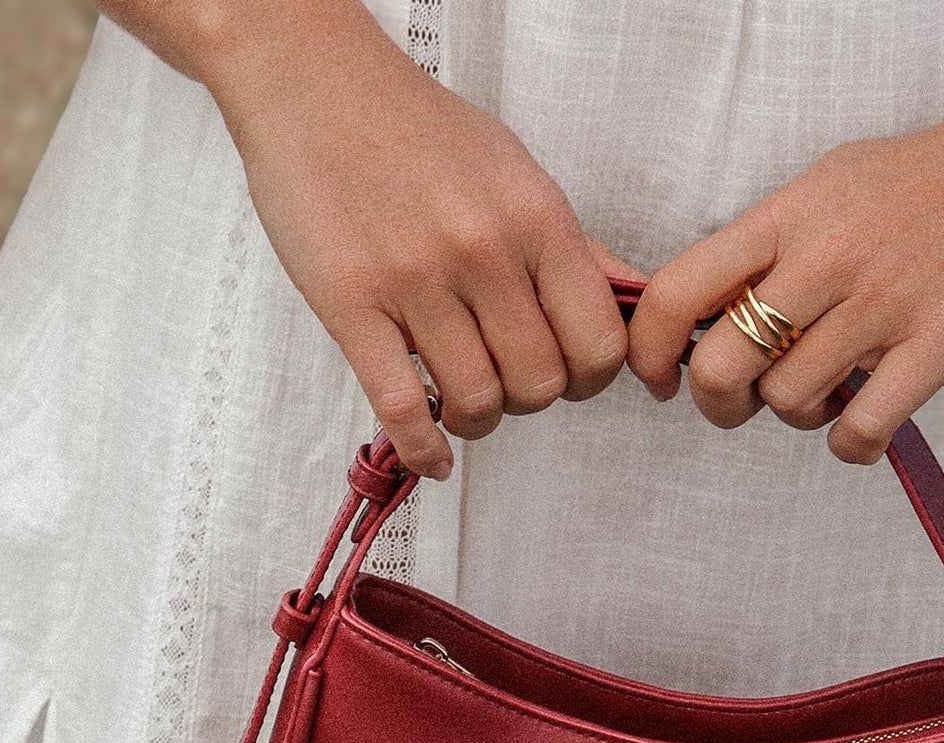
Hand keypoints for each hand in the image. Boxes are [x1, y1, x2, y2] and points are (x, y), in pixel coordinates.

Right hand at [205, 4, 640, 476]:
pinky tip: (432, 456)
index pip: (599, 344)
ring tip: (461, 403)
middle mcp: (483, 250)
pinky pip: (402, 408)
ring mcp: (416, 280)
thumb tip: (629, 301)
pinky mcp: (352, 305)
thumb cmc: (417, 132)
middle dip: (529, 402)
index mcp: (536, 218)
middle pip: (541, 385)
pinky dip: (424, 450)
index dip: (590, 379)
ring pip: (478, 403)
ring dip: (476, 422)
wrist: (313, 84)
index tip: (569, 378)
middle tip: (505, 384)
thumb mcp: (515, 172)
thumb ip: (570, 246)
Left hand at [626, 89, 943, 464]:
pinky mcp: (937, 346)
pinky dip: (852, 444)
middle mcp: (825, 260)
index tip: (663, 379)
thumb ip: (771, 245)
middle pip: (720, 367)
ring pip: (787, 403)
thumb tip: (710, 304)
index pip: (678, 291)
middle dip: (720, 406)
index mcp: (790, 218)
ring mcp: (881, 305)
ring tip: (831, 394)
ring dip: (798, 420)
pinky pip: (859, 428)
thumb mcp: (834, 185)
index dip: (648, 352)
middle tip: (747, 404)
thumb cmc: (936, 179)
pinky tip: (865, 425)